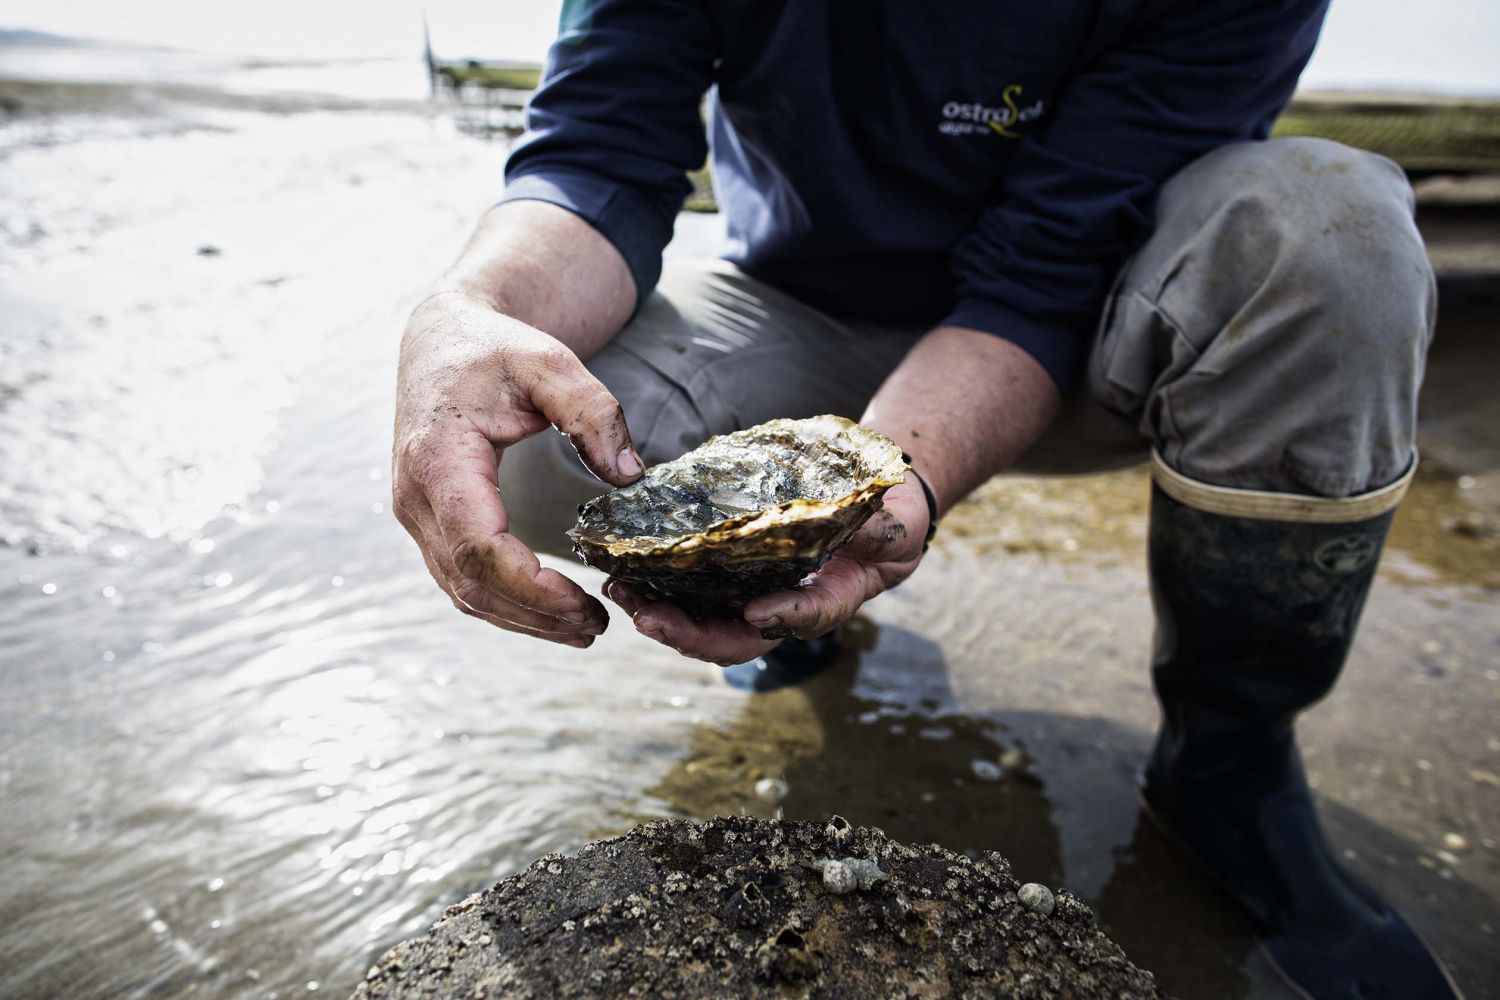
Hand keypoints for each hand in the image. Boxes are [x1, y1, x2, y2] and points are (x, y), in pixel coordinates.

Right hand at [392, 291, 643, 646]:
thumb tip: (629, 474)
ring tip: (582, 630)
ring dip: (521, 620)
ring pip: (461, 591)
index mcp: (439, 459)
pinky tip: (548, 610)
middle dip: (535, 615)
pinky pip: (460, 578)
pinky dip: (504, 603)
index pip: (480, 547)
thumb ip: (592, 411)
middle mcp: (416, 496)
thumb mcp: (550, 362)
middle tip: (597, 628)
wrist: (442, 339)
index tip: (587, 603)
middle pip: (470, 582)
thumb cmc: (493, 348)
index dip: (532, 586)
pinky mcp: (429, 521)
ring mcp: (416, 514)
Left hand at [604, 477, 929, 664]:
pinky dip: (658, 584)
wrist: (876, 514)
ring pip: (703, 620)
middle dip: (688, 633)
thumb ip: (878, 532)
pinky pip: (692, 590)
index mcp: (828, 601)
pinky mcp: (731, 573)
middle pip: (734, 636)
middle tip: (646, 615)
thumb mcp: (896, 528)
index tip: (757, 611)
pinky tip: (627, 568)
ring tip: (621, 589)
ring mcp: (753, 594)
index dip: (782, 619)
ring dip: (659, 611)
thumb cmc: (890, 525)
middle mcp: (783, 608)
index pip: (804, 619)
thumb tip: (856, 526)